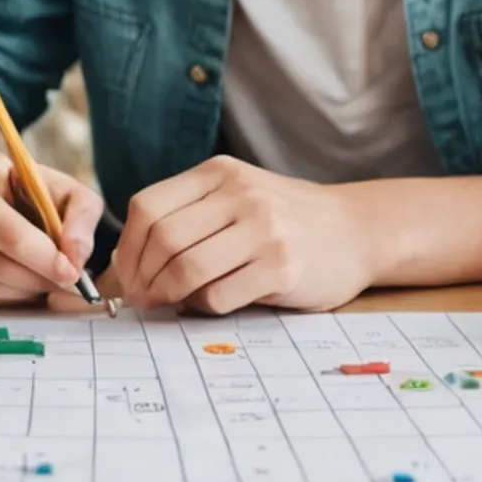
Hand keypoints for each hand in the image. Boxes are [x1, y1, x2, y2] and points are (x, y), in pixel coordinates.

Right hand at [0, 149, 102, 303]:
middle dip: (40, 277)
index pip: (11, 229)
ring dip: (29, 288)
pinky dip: (12, 296)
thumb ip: (82, 217)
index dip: (44, 257)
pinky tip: (26, 280)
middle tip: (67, 280)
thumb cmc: (39, 196)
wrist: (1, 199)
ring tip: (48, 274)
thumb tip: (74, 257)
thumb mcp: (71, 192)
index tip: (71, 271)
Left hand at [108, 156, 371, 313]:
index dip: (127, 248)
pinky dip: (204, 307)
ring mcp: (264, 230)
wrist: (357, 230)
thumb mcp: (236, 198)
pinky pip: (220, 296)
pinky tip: (212, 303)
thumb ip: (187, 219)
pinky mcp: (282, 268)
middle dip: (142, 277)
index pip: (147, 207)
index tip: (126, 276)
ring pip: (187, 268)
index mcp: (220, 174)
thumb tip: (124, 266)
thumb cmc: (284, 220)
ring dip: (167, 295)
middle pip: (163, 239)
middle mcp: (241, 195)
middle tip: (142, 299)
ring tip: (168, 304)